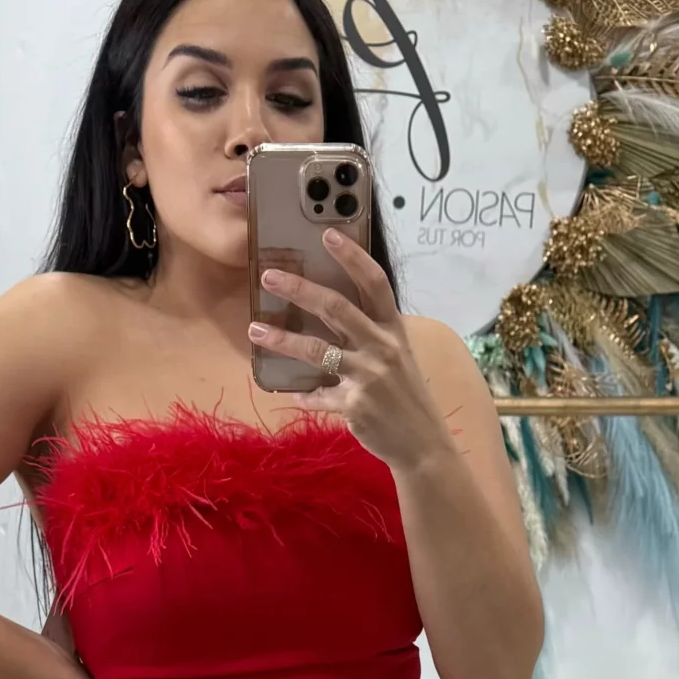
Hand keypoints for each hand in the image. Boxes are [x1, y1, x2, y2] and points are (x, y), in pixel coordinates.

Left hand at [248, 227, 450, 475]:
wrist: (423, 444)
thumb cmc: (406, 397)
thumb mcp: (398, 358)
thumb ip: (370, 335)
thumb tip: (332, 314)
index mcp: (394, 330)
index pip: (375, 283)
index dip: (352, 257)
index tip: (328, 234)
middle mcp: (382, 347)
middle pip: (337, 308)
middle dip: (300, 289)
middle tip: (269, 276)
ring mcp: (369, 377)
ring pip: (317, 351)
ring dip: (282, 339)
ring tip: (255, 328)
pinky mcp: (355, 406)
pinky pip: (319, 396)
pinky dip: (305, 395)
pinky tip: (294, 395)